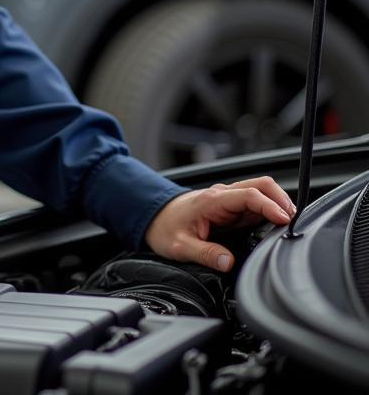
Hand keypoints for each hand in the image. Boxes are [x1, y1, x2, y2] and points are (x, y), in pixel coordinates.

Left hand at [144, 176, 295, 272]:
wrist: (153, 217)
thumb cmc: (165, 227)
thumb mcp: (179, 246)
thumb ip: (204, 253)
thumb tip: (228, 262)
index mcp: (212, 200)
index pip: (248, 195)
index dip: (270, 206)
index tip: (285, 220)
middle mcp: (223, 196)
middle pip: (261, 185)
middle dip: (281, 199)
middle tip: (295, 222)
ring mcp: (229, 201)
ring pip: (261, 192)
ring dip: (278, 203)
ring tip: (292, 224)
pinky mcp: (232, 209)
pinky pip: (256, 204)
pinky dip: (271, 210)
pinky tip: (279, 224)